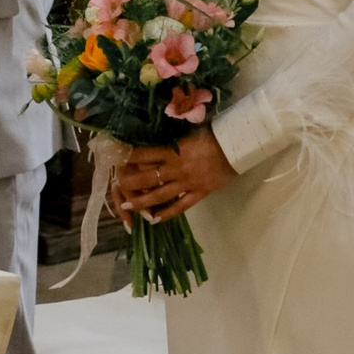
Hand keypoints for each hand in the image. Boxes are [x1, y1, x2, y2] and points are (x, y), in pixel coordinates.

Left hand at [110, 130, 234, 222]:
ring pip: (160, 195)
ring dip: (143, 202)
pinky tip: (156, 220)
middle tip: (117, 187)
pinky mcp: (199, 193)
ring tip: (129, 208)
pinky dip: (167, 214)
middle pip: (147, 178)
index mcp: (173, 151)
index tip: (118, 158)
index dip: (129, 157)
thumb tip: (155, 139)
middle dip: (130, 184)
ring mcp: (187, 183)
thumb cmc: (213, 135)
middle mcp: (176, 168)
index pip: (145, 154)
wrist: (236, 147)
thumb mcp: (188, 132)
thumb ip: (172, 140)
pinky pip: (180, 207)